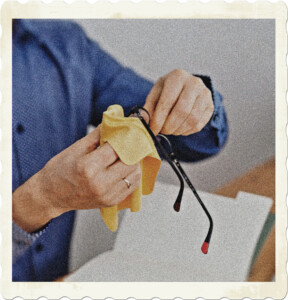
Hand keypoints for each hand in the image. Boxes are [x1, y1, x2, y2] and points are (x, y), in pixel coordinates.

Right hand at [13, 126, 140, 231]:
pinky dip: (131, 175)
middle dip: (130, 150)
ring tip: (124, 157)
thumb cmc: (60, 170)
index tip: (125, 131)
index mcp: (89, 167)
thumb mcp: (76, 148)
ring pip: (135, 174)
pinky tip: (123, 169)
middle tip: (126, 144)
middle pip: (130, 162)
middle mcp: (100, 183)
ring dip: (133, 163)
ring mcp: (107, 195)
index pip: (117, 148)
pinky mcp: (111, 202)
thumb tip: (113, 121)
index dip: (123, 138)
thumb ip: (97, 135)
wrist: (51, 196)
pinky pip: (132, 186)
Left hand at [144, 69, 213, 135]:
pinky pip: (199, 125)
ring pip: (191, 120)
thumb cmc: (167, 91)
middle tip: (162, 131)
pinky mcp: (211, 106)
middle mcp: (194, 82)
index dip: (158, 119)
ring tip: (170, 130)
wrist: (186, 86)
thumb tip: (143, 121)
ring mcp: (205, 94)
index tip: (153, 130)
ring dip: (178, 130)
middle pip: (181, 112)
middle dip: (169, 126)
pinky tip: (179, 129)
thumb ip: (148, 107)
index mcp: (177, 76)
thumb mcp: (156, 94)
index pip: (167, 102)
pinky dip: (186, 131)